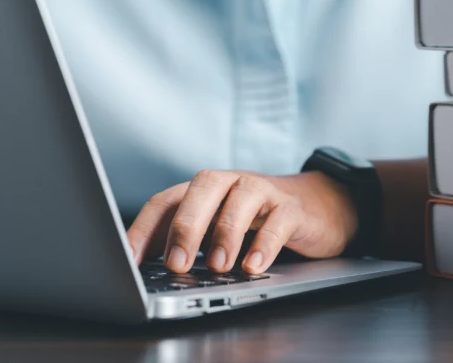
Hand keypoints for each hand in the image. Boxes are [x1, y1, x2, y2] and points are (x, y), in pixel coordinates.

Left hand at [126, 170, 358, 273]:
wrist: (323, 204)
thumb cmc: (261, 218)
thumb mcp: (222, 224)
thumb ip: (192, 238)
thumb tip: (151, 268)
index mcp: (206, 189)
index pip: (166, 200)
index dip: (145, 229)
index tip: (130, 260)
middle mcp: (233, 183)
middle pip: (203, 190)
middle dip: (185, 227)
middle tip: (175, 264)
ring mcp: (266, 192)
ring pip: (241, 200)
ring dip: (225, 234)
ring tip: (217, 266)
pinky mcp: (295, 208)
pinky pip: (279, 221)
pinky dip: (265, 243)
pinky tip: (254, 266)